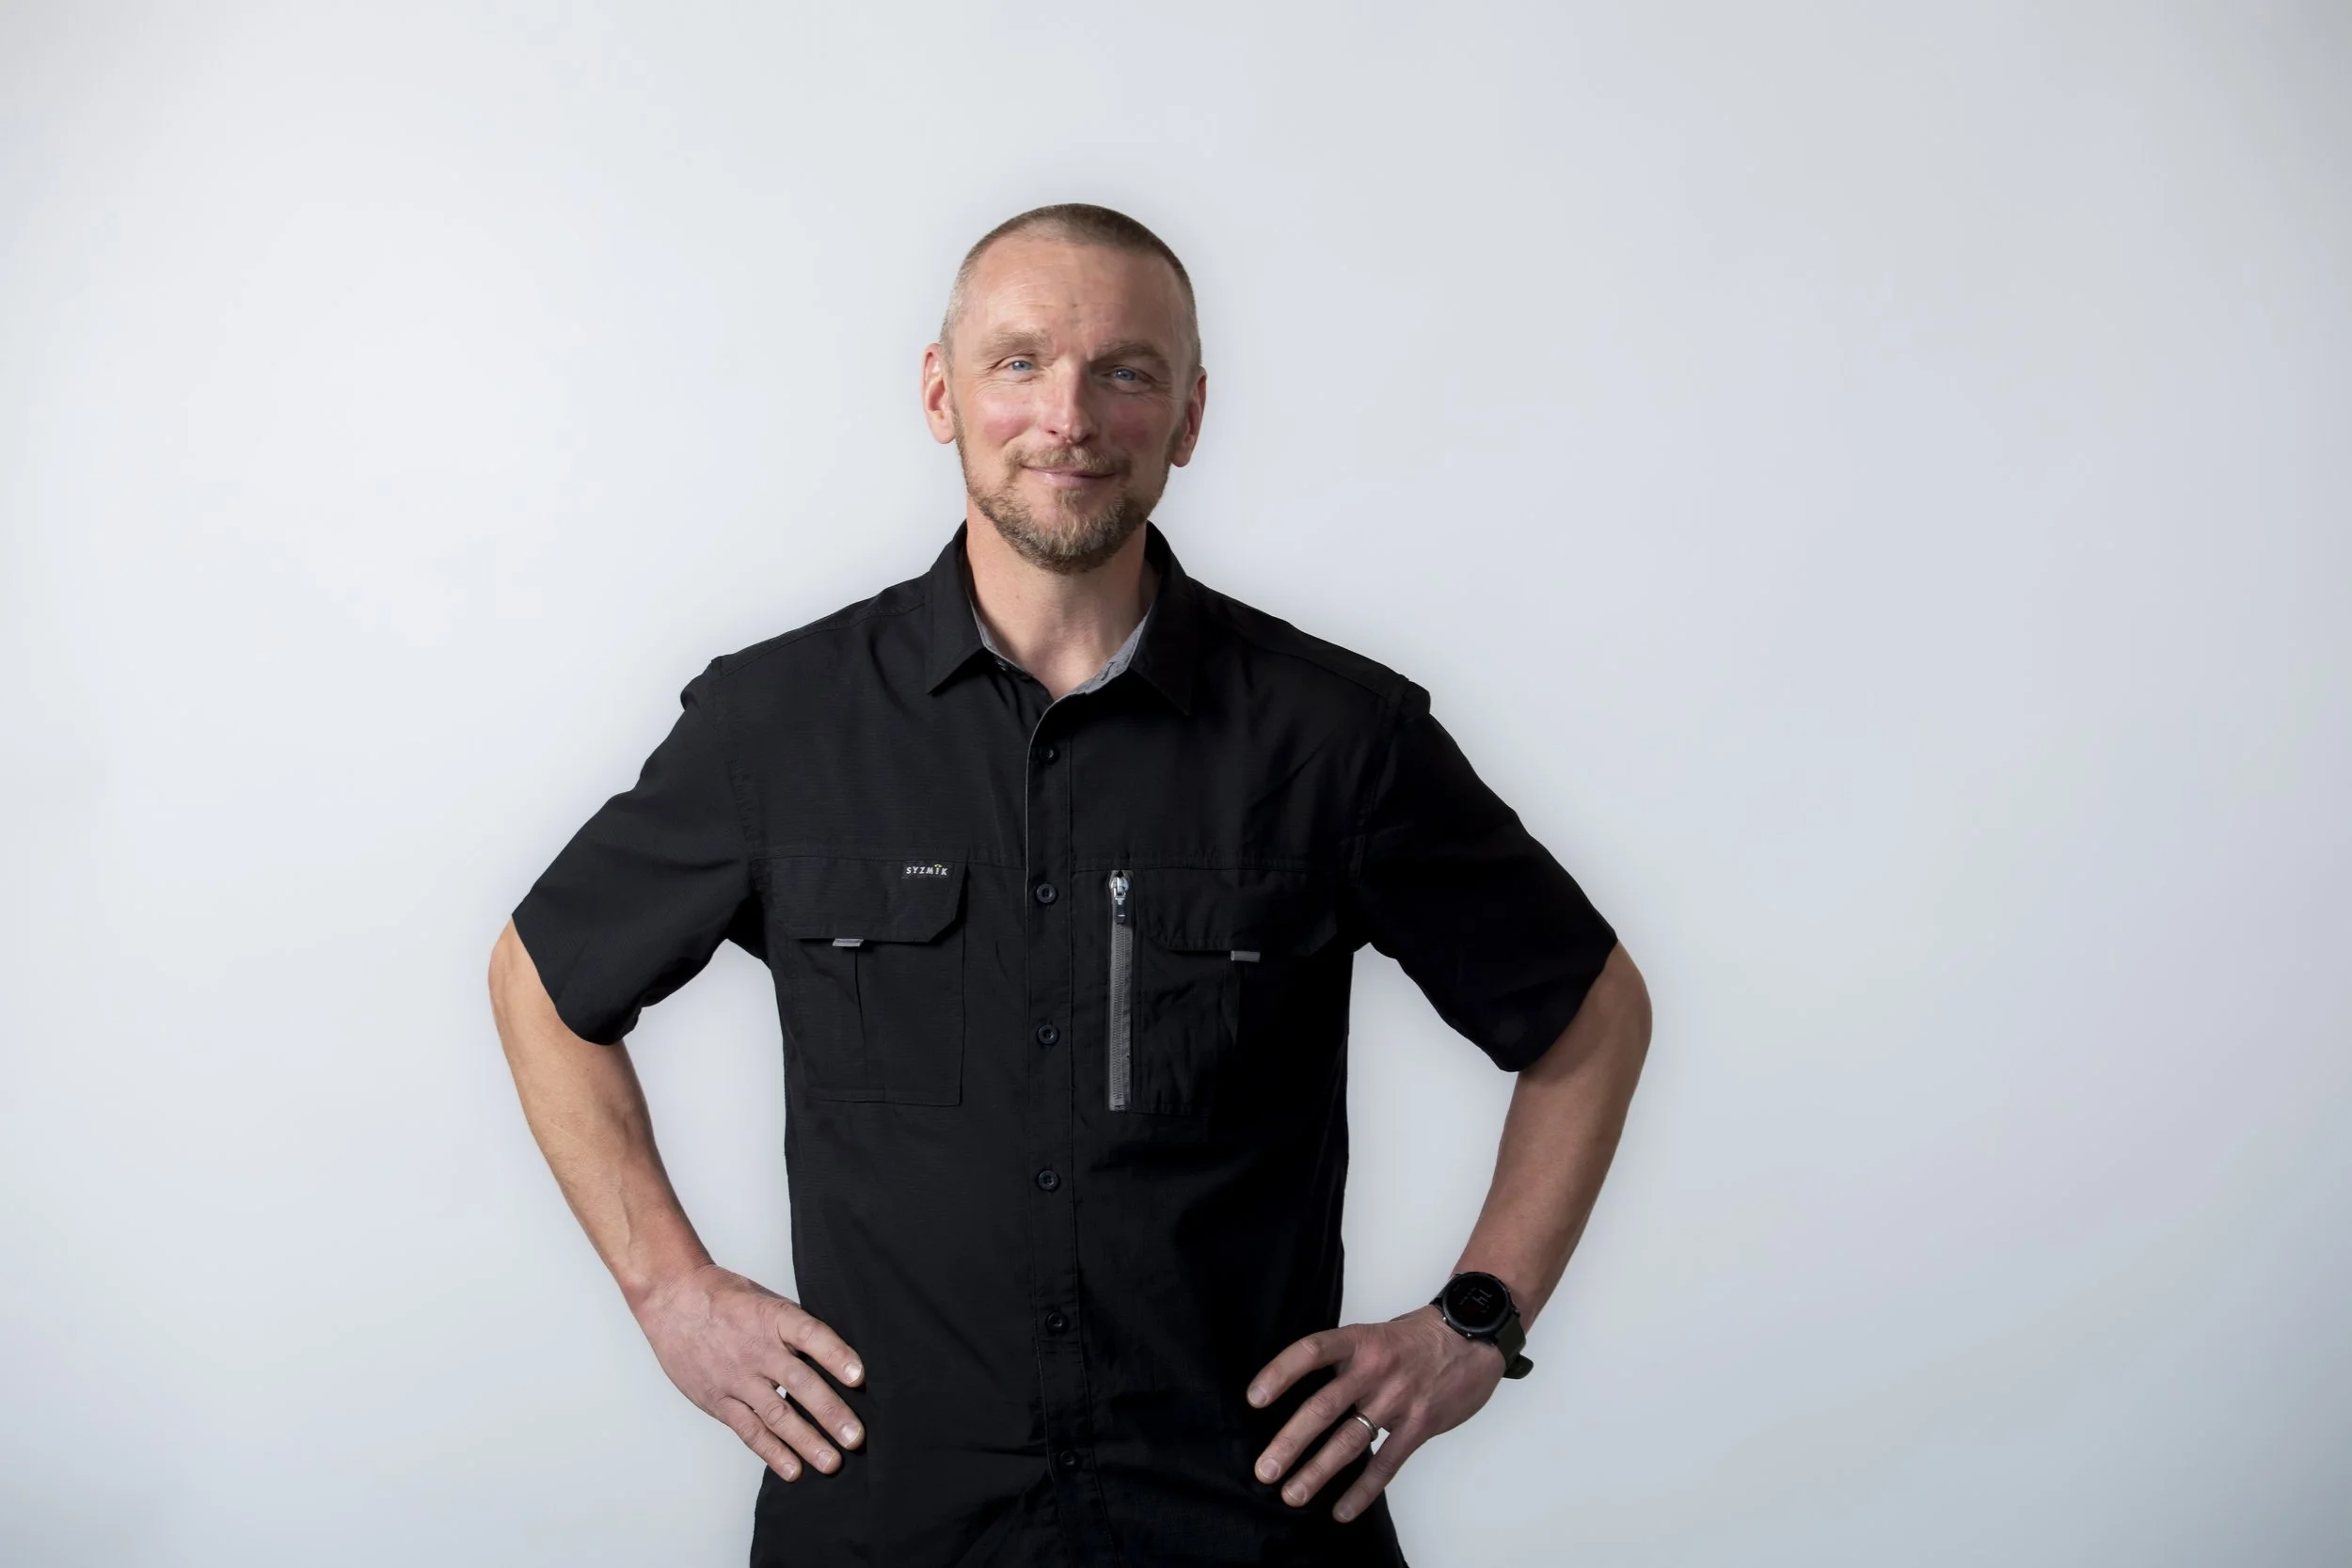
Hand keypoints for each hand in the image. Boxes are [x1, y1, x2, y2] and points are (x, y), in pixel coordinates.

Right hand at [633, 1262, 867, 1481]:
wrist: (673, 1300)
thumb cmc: (724, 1298)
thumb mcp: (766, 1300)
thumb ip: (795, 1329)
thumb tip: (835, 1356)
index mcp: (774, 1317)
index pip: (811, 1336)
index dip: (837, 1355)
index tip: (859, 1378)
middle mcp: (758, 1349)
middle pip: (800, 1382)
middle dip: (830, 1413)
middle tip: (855, 1438)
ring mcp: (737, 1377)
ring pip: (776, 1414)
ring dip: (806, 1441)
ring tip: (831, 1463)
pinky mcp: (718, 1399)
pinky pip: (749, 1429)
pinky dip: (772, 1452)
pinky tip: (793, 1469)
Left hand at [1245, 1303, 1505, 1522]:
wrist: (1472, 1336)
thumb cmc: (1417, 1339)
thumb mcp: (1374, 1336)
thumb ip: (1343, 1362)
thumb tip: (1301, 1394)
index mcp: (1359, 1342)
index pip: (1310, 1352)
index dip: (1280, 1373)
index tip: (1253, 1398)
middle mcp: (1374, 1370)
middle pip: (1322, 1407)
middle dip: (1290, 1443)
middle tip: (1265, 1469)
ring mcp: (1397, 1399)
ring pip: (1349, 1441)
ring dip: (1317, 1472)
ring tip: (1292, 1495)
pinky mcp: (1419, 1424)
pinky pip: (1387, 1464)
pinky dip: (1362, 1491)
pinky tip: (1342, 1510)